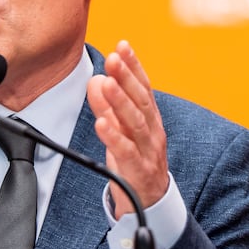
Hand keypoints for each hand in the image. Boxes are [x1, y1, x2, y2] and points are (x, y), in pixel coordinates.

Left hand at [87, 41, 169, 215]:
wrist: (149, 203)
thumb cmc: (135, 161)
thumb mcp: (120, 131)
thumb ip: (107, 106)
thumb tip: (96, 78)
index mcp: (151, 119)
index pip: (144, 87)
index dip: (134, 66)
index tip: (122, 45)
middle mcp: (153, 131)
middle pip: (142, 100)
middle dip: (127, 77)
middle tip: (113, 58)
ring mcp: (148, 151)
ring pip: (137, 123)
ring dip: (121, 102)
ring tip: (108, 83)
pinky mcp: (138, 171)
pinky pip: (127, 152)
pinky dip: (114, 137)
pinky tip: (102, 123)